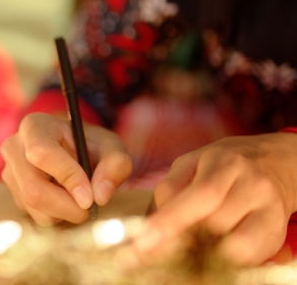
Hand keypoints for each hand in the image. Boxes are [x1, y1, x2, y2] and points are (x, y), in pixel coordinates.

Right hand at [0, 112, 132, 225]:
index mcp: (35, 126)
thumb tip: (100, 196)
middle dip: (66, 206)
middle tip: (89, 207)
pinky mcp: (13, 193)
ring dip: (64, 213)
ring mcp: (9, 172)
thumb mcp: (110, 146)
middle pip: (33, 189)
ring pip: (34, 206)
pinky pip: (34, 215)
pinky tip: (65, 198)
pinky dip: (56, 215)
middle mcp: (14, 147)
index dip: (67, 177)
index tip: (90, 196)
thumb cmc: (89, 144)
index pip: (42, 153)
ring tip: (79, 197)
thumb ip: (115, 164)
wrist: (71, 148)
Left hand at [133, 133, 296, 265]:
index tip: (143, 242)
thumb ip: (170, 190)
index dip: (170, 221)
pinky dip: (225, 258)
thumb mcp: (190, 166)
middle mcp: (252, 182)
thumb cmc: (218, 168)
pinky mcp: (277, 229)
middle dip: (183, 239)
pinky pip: (248, 255)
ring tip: (190, 243)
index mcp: (224, 161)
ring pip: (231, 243)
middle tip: (160, 246)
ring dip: (202, 250)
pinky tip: (213, 249)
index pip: (200, 195)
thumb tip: (151, 227)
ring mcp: (268, 207)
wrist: (271, 164)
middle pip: (215, 223)